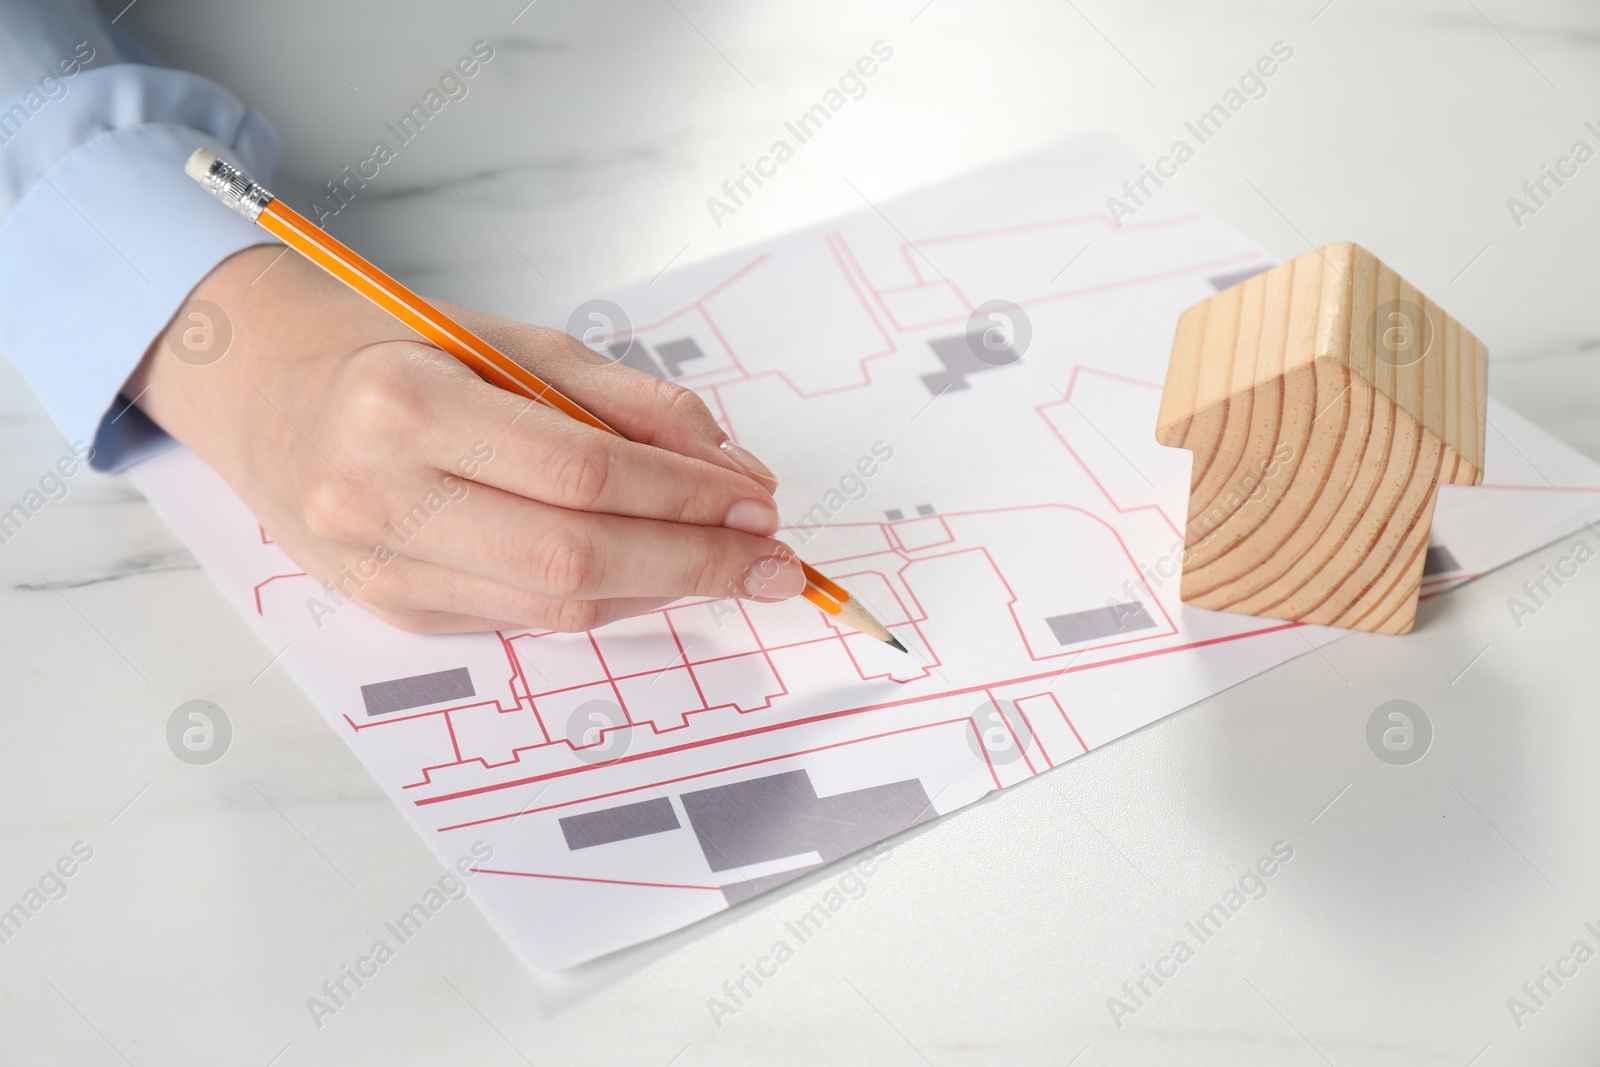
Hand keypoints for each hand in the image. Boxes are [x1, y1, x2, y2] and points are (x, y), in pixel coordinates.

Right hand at [127, 245, 802, 632]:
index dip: (686, 494)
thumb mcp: (512, 342)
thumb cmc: (397, 351)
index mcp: (403, 407)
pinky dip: (606, 600)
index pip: (582, 472)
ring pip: (556, 607)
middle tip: (773, 558)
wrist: (268, 395)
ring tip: (729, 565)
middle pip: (576, 559)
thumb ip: (626, 401)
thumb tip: (732, 466)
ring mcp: (378, 570)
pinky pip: (525, 620)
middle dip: (694, 563)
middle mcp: (377, 500)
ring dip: (662, 590)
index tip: (760, 500)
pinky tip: (652, 574)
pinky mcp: (391, 612)